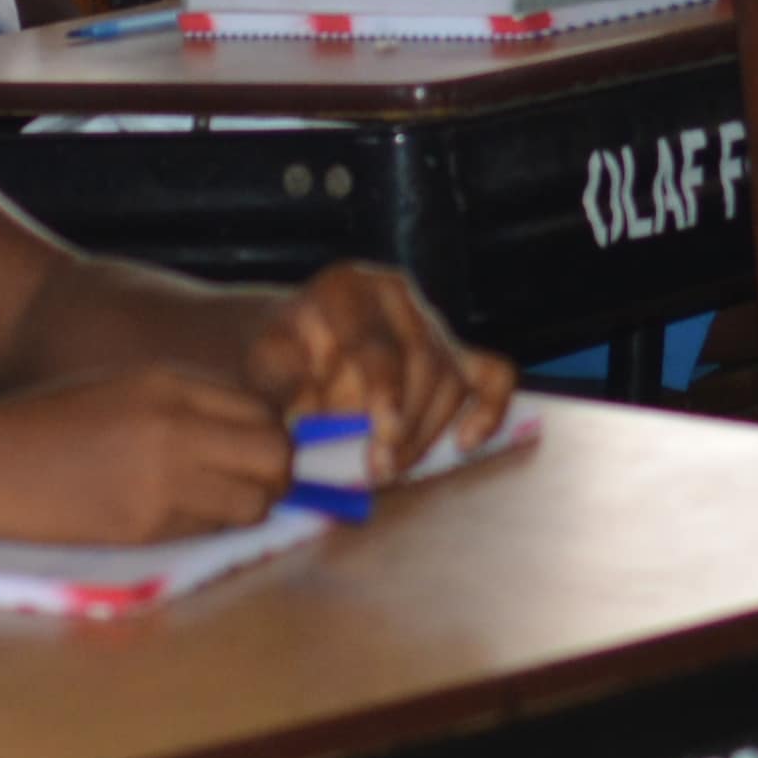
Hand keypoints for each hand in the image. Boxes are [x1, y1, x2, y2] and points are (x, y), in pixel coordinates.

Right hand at [0, 365, 295, 544]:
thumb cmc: (46, 424)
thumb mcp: (123, 390)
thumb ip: (185, 407)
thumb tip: (249, 439)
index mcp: (171, 383)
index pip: (264, 413)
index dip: (272, 439)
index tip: (258, 457)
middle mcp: (177, 424)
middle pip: (275, 457)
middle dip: (275, 478)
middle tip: (253, 489)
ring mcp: (162, 477)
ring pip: (252, 504)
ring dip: (244, 511)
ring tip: (210, 509)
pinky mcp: (143, 525)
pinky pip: (206, 532)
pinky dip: (203, 531)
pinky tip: (166, 521)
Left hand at [242, 259, 516, 484]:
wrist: (296, 347)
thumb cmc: (280, 361)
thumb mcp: (265, 371)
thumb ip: (275, 400)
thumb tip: (292, 445)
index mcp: (347, 289)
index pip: (379, 341)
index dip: (385, 391)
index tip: (384, 433)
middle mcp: (397, 296)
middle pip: (423, 361)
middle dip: (406, 423)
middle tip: (380, 468)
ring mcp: (432, 322)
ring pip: (451, 378)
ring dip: (426, 432)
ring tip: (391, 466)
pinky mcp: (456, 352)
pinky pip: (492, 376)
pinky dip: (488, 410)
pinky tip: (465, 443)